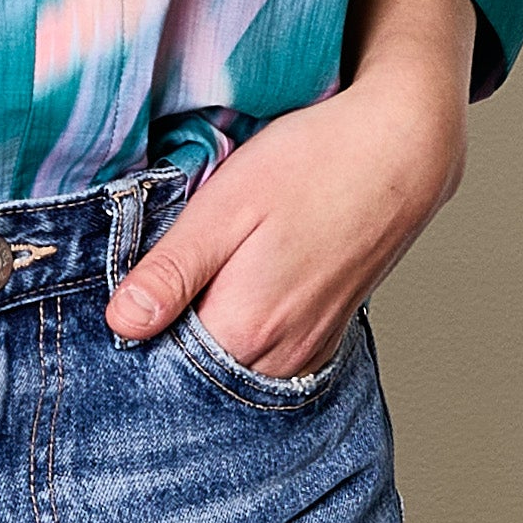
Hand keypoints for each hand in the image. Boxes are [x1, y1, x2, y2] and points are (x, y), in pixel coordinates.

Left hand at [104, 0, 473, 379]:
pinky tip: (235, 290)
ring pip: (231, 366)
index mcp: (244, 328)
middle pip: (195, 372)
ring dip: (204, 336)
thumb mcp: (224, 206)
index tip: (124, 294)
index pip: (158, 363)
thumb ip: (171, 271)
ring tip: (197, 279)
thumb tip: (120, 324)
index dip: (135, 331)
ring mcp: (308, 351)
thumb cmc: (312, 165)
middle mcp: (279, 356)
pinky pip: (266, 358)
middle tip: (154, 280)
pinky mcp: (326, 337)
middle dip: (165, 339)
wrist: (401, 150)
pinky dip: (241, 336)